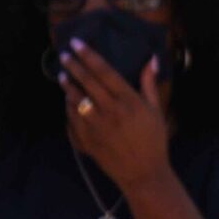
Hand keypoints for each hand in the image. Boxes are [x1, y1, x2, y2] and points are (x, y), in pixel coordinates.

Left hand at [60, 39, 170, 192]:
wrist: (144, 174)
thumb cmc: (153, 140)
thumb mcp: (155, 111)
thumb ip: (149, 84)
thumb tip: (151, 59)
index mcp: (128, 101)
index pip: (104, 71)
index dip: (88, 55)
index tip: (76, 43)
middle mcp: (110, 111)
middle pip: (86, 82)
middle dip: (73, 65)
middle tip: (64, 54)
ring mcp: (96, 127)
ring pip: (75, 100)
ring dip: (67, 86)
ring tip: (62, 76)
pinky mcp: (87, 141)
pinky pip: (71, 120)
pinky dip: (68, 108)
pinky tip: (67, 101)